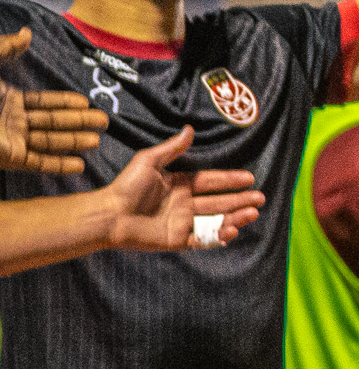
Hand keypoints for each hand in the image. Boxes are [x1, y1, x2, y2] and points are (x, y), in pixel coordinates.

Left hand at [0, 29, 107, 173]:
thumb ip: (7, 45)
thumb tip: (27, 32)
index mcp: (9, 100)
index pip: (44, 103)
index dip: (64, 103)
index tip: (85, 102)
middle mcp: (13, 121)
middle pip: (53, 122)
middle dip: (77, 122)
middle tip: (102, 121)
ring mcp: (12, 139)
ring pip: (50, 141)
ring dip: (73, 141)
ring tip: (96, 140)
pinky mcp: (10, 155)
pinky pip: (39, 161)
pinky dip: (59, 163)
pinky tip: (79, 164)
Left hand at [100, 126, 262, 250]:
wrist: (110, 215)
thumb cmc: (126, 186)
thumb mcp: (148, 161)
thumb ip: (171, 148)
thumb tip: (189, 129)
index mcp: (179, 184)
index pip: (210, 181)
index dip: (229, 180)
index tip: (249, 178)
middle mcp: (184, 203)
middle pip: (218, 202)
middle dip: (240, 200)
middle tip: (260, 199)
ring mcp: (182, 222)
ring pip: (215, 220)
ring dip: (235, 217)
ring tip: (251, 213)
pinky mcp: (177, 239)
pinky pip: (202, 239)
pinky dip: (218, 236)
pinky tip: (230, 230)